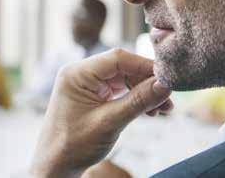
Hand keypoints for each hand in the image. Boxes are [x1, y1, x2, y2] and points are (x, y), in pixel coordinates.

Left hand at [30, 49, 172, 177]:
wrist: (55, 167)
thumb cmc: (73, 145)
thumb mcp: (109, 122)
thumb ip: (138, 101)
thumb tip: (165, 85)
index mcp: (77, 73)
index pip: (117, 58)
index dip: (145, 66)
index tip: (168, 78)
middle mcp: (81, 73)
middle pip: (123, 67)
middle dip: (147, 82)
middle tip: (169, 98)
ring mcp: (87, 84)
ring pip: (124, 79)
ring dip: (144, 92)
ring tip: (164, 109)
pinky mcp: (93, 95)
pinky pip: (120, 90)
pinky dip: (136, 98)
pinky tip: (151, 110)